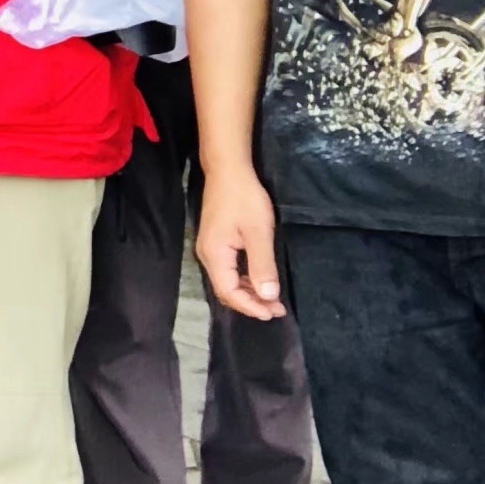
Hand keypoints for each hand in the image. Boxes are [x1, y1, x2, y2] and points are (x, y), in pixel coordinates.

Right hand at [196, 166, 285, 319]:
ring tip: (272, 299)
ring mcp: (210, 249)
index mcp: (215, 255)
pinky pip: (228, 271)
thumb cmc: (244, 199)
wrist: (228, 170)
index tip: (274, 313)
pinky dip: (244, 280)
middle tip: (277, 309)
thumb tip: (268, 297)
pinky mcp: (215, 243)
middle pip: (225, 290)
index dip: (250, 306)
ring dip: (249, 293)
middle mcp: (207, 256)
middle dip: (250, 303)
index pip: (229, 292)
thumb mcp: (258, 232)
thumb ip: (262, 265)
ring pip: (227, 281)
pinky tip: (260, 280)